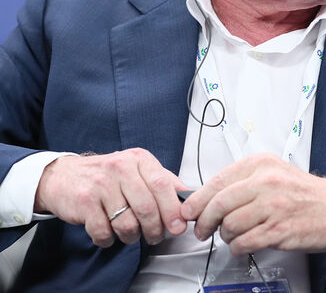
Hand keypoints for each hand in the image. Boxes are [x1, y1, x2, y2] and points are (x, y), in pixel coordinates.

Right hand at [34, 148, 187, 247]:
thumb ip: (163, 181)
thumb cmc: (107, 175)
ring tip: (130, 233)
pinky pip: (104, 232)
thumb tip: (187, 197)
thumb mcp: (138, 168)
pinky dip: (109, 239)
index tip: (179, 226)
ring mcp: (102, 184)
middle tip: (155, 236)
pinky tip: (109, 232)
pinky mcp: (85, 202)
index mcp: (139, 159)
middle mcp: (121, 167)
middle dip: (155, 229)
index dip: (173, 209)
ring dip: (132, 237)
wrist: (64, 176)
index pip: (162, 184)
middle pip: (147, 207)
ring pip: (127, 223)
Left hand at [180, 153, 325, 255]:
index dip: (198, 200)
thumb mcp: (274, 172)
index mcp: (261, 164)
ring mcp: (273, 206)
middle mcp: (266, 181)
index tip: (190, 211)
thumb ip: (243, 181)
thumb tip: (208, 196)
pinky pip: (244, 242)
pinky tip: (244, 244)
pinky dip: (238, 247)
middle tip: (202, 230)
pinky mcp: (280, 230)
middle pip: (219, 204)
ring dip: (225, 236)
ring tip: (232, 236)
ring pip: (229, 225)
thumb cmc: (303, 192)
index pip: (218, 181)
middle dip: (204, 221)